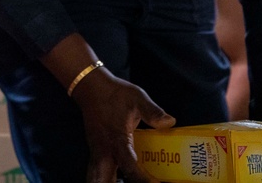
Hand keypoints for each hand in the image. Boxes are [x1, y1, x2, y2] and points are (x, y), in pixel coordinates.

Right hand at [71, 68, 175, 182]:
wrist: (91, 87)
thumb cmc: (115, 93)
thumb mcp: (137, 98)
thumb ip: (152, 112)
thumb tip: (170, 122)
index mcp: (117, 140)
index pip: (129, 167)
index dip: (142, 180)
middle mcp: (104, 150)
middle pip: (103, 180)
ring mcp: (96, 152)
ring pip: (96, 178)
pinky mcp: (94, 151)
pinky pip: (96, 172)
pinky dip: (105, 179)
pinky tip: (117, 179)